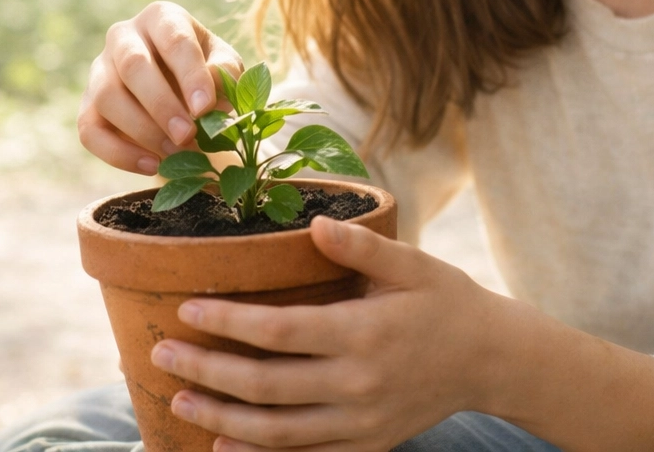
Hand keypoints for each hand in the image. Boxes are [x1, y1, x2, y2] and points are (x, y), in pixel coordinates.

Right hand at [78, 1, 243, 174]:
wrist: (183, 97)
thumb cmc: (207, 75)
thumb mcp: (225, 67)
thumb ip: (224, 75)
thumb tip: (209, 100)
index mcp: (161, 18)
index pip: (173, 40)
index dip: (190, 74)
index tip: (205, 109)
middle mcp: (123, 36)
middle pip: (132, 65)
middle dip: (161, 104)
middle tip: (188, 135)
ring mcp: (99, 70)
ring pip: (106, 96)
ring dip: (142, 130)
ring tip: (175, 152)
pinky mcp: (87, 106)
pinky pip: (90, 131)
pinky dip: (119, 154)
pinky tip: (153, 166)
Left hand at [149, 215, 500, 450]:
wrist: (492, 360)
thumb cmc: (446, 300)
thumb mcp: (411, 263)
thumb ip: (361, 246)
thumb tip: (314, 224)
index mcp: (363, 333)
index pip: (279, 331)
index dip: (228, 323)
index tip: (186, 309)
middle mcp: (357, 385)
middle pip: (265, 386)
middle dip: (207, 370)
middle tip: (161, 352)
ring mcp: (360, 423)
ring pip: (276, 431)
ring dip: (220, 419)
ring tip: (178, 399)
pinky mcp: (366, 446)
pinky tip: (222, 447)